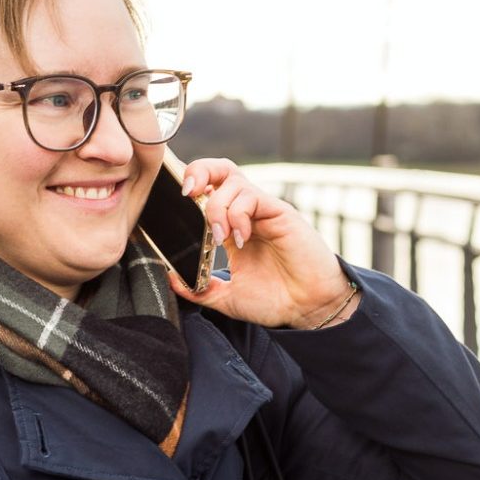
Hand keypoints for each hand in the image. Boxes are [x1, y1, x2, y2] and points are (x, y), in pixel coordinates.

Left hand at [168, 158, 358, 328]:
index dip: (188, 185)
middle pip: (220, 170)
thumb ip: (199, 289)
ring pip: (232, 180)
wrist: (310, 309)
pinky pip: (252, 197)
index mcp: (231, 227)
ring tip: (220, 236)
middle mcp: (246, 213)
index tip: (169, 196)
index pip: (207, 191)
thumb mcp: (226, 298)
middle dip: (198, 172)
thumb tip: (171, 277)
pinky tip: (241, 239)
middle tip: (187, 194)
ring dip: (217, 206)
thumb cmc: (275, 301)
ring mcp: (263, 210)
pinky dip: (237, 214)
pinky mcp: (280, 212)